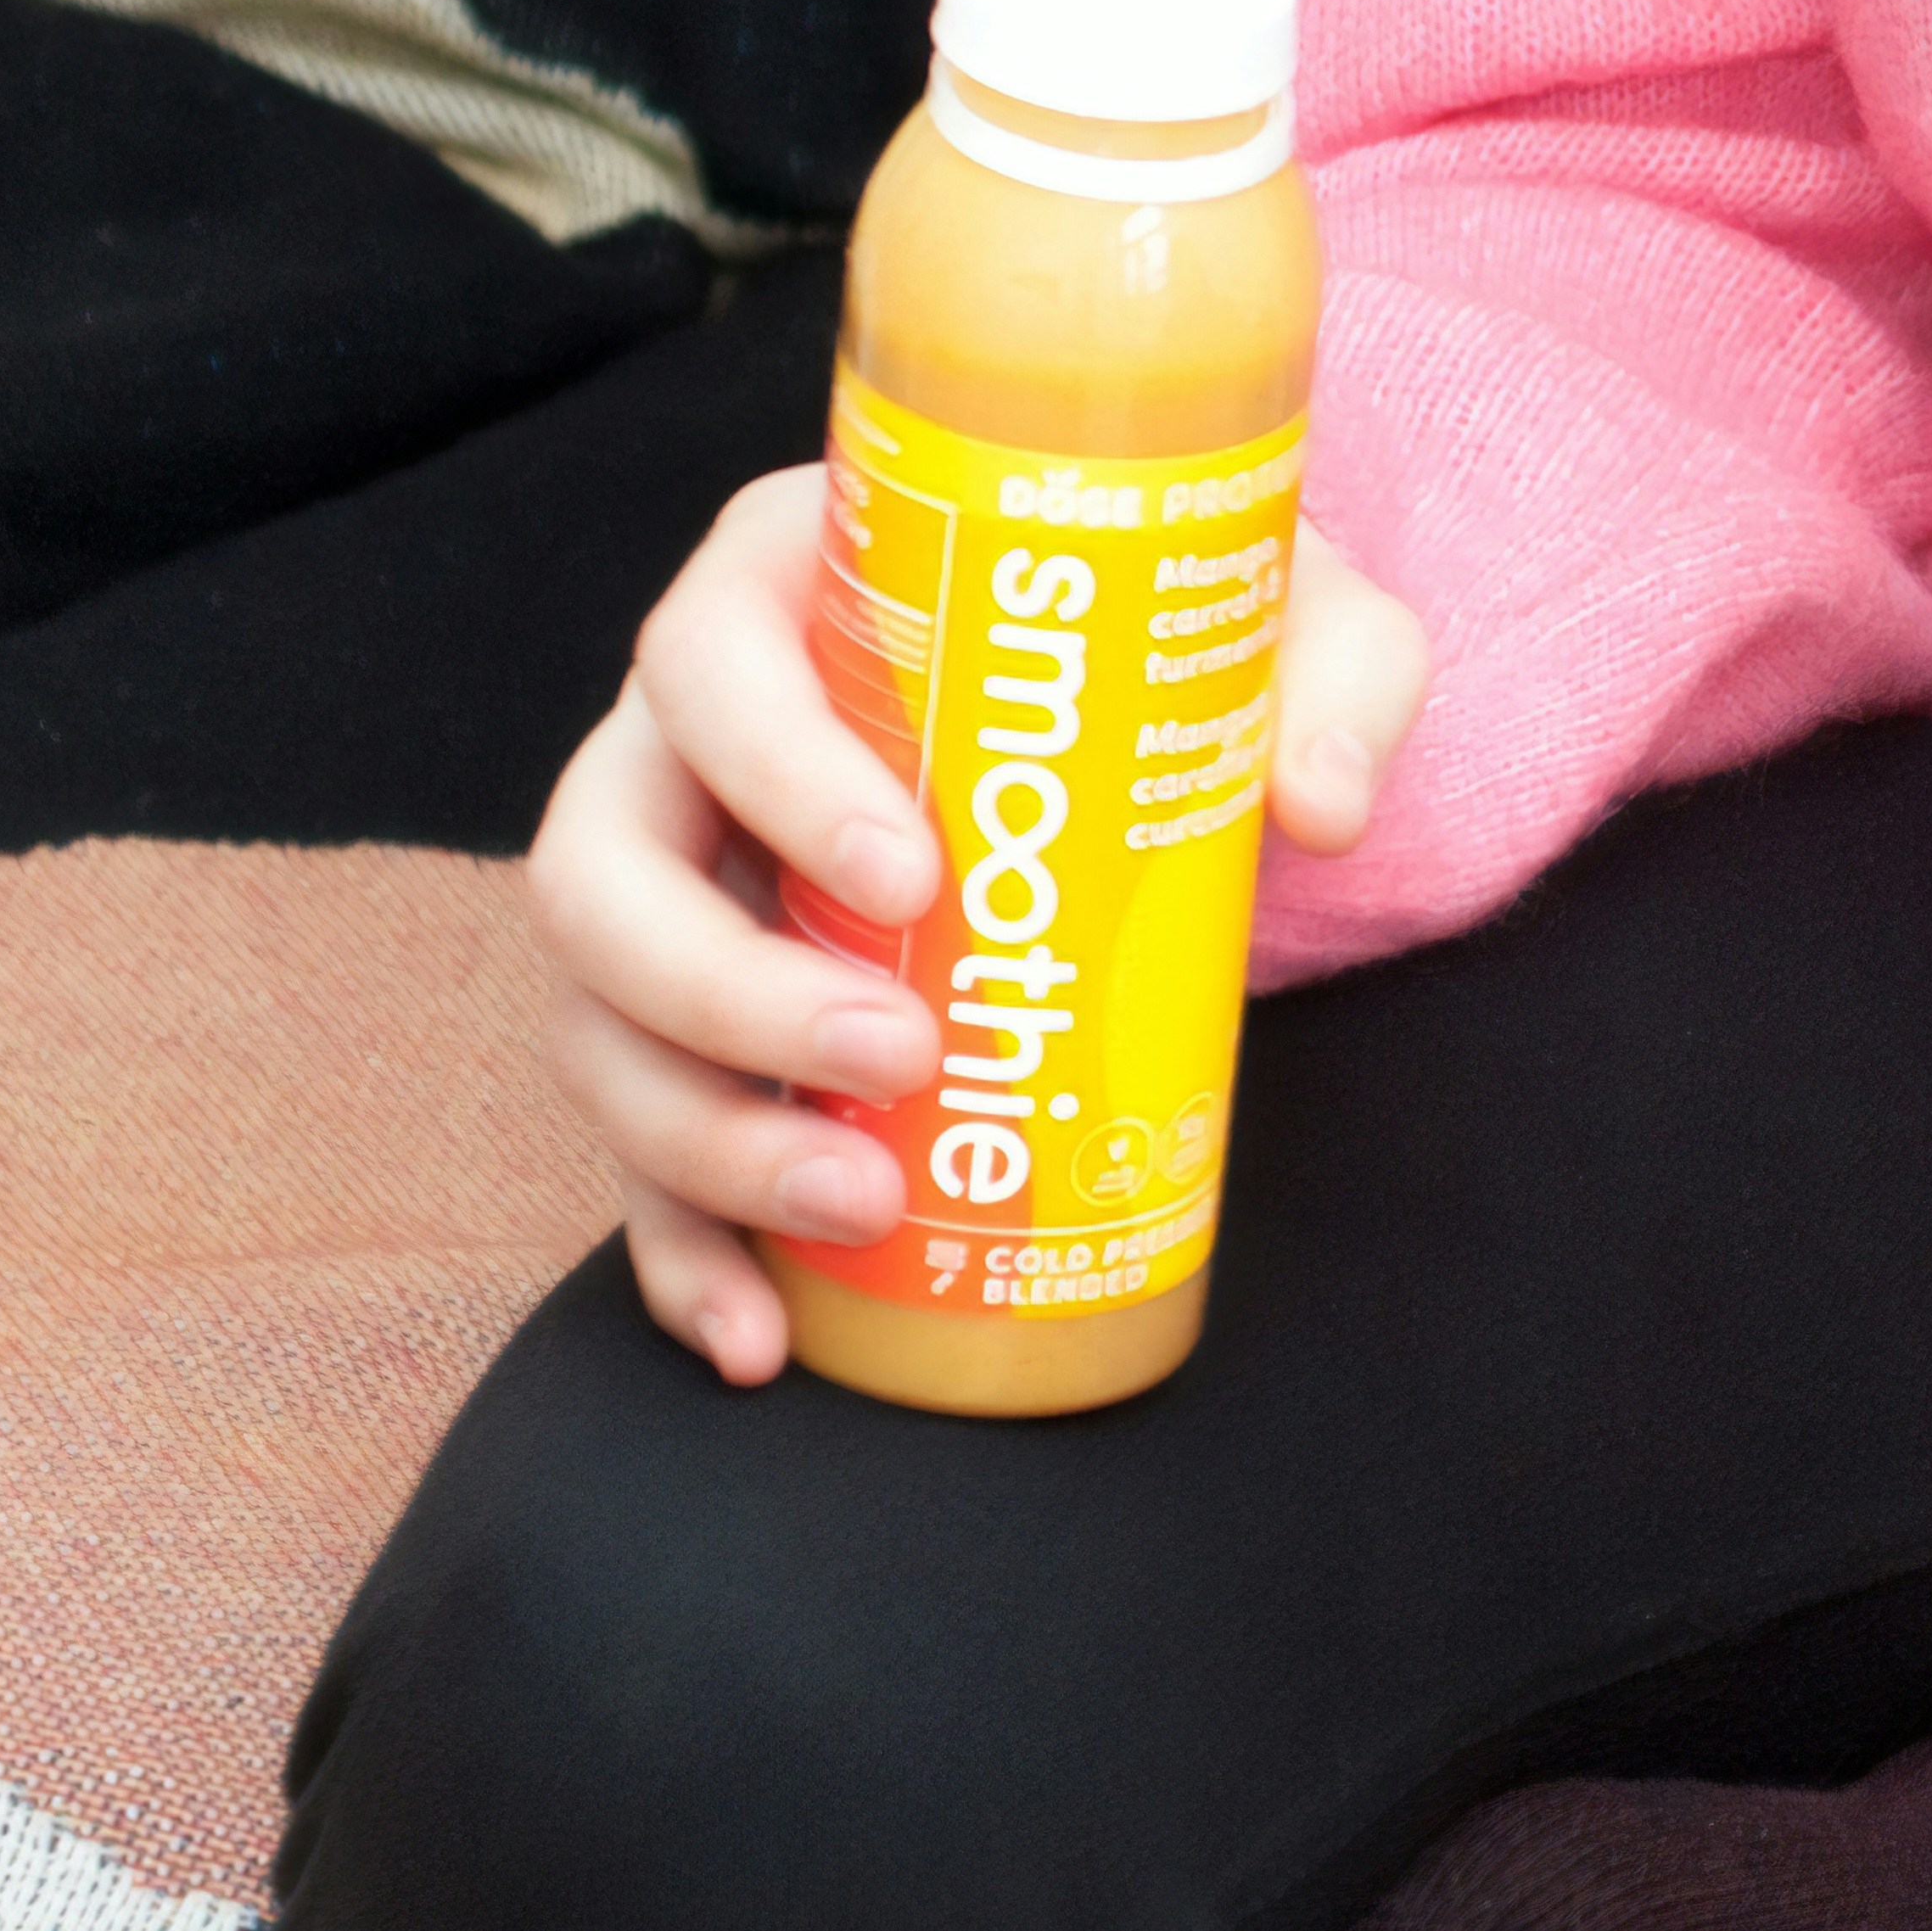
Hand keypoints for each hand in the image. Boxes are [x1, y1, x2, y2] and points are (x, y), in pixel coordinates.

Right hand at [521, 462, 1430, 1384]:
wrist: (1149, 709)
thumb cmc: (1179, 636)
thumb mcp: (1284, 616)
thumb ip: (1333, 677)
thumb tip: (1319, 806)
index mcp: (784, 593)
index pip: (708, 660)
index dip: (777, 769)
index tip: (910, 870)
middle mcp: (683, 745)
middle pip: (601, 867)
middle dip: (725, 987)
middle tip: (901, 1055)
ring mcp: (674, 896)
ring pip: (598, 1021)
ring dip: (703, 1136)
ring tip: (858, 1209)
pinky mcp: (698, 1035)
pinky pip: (639, 1150)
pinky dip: (684, 1250)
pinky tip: (759, 1336)